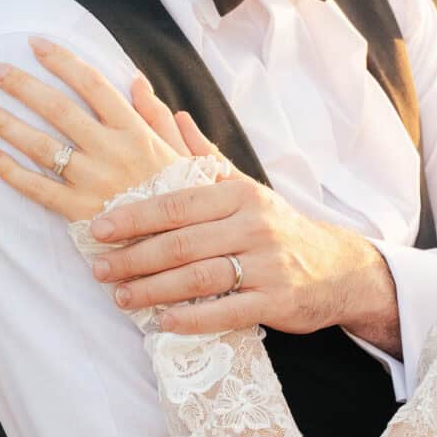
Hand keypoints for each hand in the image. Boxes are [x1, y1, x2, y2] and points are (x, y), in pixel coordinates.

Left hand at [0, 37, 191, 220]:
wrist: (178, 243)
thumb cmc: (180, 195)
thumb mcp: (180, 151)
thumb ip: (157, 115)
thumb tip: (137, 81)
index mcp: (135, 132)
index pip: (93, 85)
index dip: (62, 61)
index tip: (36, 44)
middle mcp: (111, 152)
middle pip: (59, 109)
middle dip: (22, 85)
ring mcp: (93, 182)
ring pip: (42, 146)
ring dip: (7, 124)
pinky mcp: (79, 211)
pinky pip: (37, 189)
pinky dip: (10, 171)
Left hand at [90, 110, 401, 349]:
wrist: (338, 269)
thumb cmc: (279, 228)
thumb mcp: (246, 189)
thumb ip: (205, 158)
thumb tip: (172, 114)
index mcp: (241, 195)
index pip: (178, 203)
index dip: (135, 216)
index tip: (98, 228)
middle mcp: (255, 226)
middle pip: (183, 242)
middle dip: (135, 257)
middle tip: (100, 269)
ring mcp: (268, 265)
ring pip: (200, 277)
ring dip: (155, 290)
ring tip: (121, 297)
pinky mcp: (277, 301)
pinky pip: (228, 312)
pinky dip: (193, 318)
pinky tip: (164, 322)